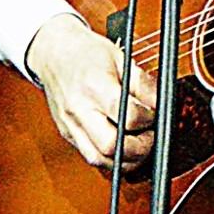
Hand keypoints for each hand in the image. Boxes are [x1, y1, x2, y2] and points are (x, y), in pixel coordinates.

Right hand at [25, 13, 156, 170]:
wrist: (53, 53)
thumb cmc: (85, 52)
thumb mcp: (120, 57)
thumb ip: (142, 83)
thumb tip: (160, 104)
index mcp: (94, 87)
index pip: (126, 116)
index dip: (148, 119)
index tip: (156, 114)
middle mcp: (79, 110)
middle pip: (110, 147)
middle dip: (139, 148)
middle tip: (151, 136)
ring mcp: (70, 125)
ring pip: (98, 160)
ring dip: (125, 160)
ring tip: (140, 145)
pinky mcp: (68, 134)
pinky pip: (90, 156)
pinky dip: (111, 159)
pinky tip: (123, 148)